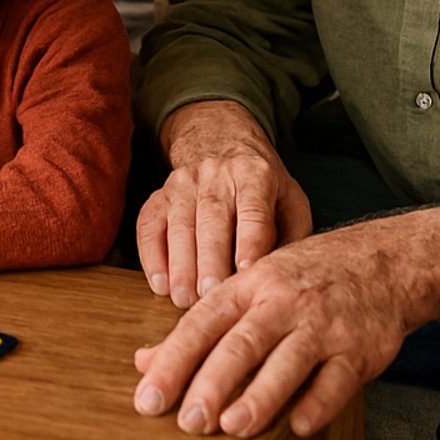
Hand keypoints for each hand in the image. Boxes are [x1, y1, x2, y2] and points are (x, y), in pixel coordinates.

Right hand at [137, 100, 311, 306]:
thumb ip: (290, 235)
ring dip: (179, 263)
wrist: (219, 141)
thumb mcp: (289, 199)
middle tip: (210, 295)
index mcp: (254, 175)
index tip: (246, 272)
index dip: (249, 242)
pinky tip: (159, 283)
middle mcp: (216, 175)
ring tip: (183, 298)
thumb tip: (277, 275)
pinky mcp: (158, 195)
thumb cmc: (261, 185)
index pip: (253, 211)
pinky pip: (148, 224)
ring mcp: (182, 183)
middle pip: (212, 218)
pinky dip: (151, 255)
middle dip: (209, 259)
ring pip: (179, 223)